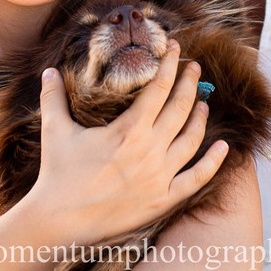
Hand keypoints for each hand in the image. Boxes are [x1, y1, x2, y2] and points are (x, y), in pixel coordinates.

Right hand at [16, 41, 227, 245]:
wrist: (59, 222)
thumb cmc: (57, 174)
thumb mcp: (55, 130)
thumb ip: (53, 98)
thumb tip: (47, 71)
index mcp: (128, 129)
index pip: (159, 87)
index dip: (170, 64)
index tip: (177, 48)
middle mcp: (150, 150)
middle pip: (181, 108)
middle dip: (191, 83)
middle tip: (196, 68)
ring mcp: (159, 177)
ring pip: (192, 139)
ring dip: (200, 117)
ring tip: (203, 103)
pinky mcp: (163, 201)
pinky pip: (196, 179)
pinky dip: (213, 162)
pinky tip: (223, 148)